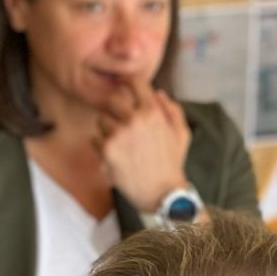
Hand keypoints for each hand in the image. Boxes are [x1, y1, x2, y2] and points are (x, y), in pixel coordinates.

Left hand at [94, 82, 190, 209]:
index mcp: (152, 112)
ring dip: (108, 129)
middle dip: (115, 109)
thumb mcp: (181, 133)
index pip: (134, 82)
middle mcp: (134, 120)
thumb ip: (172, 109)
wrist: (162, 194)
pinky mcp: (106, 150)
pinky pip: (95, 139)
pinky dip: (102, 146)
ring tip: (121, 144)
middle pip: (112, 99)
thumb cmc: (172, 163)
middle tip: (121, 121)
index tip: (124, 83)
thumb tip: (158, 92)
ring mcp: (118, 135)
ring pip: (101, 120)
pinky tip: (115, 156)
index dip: (128, 81)